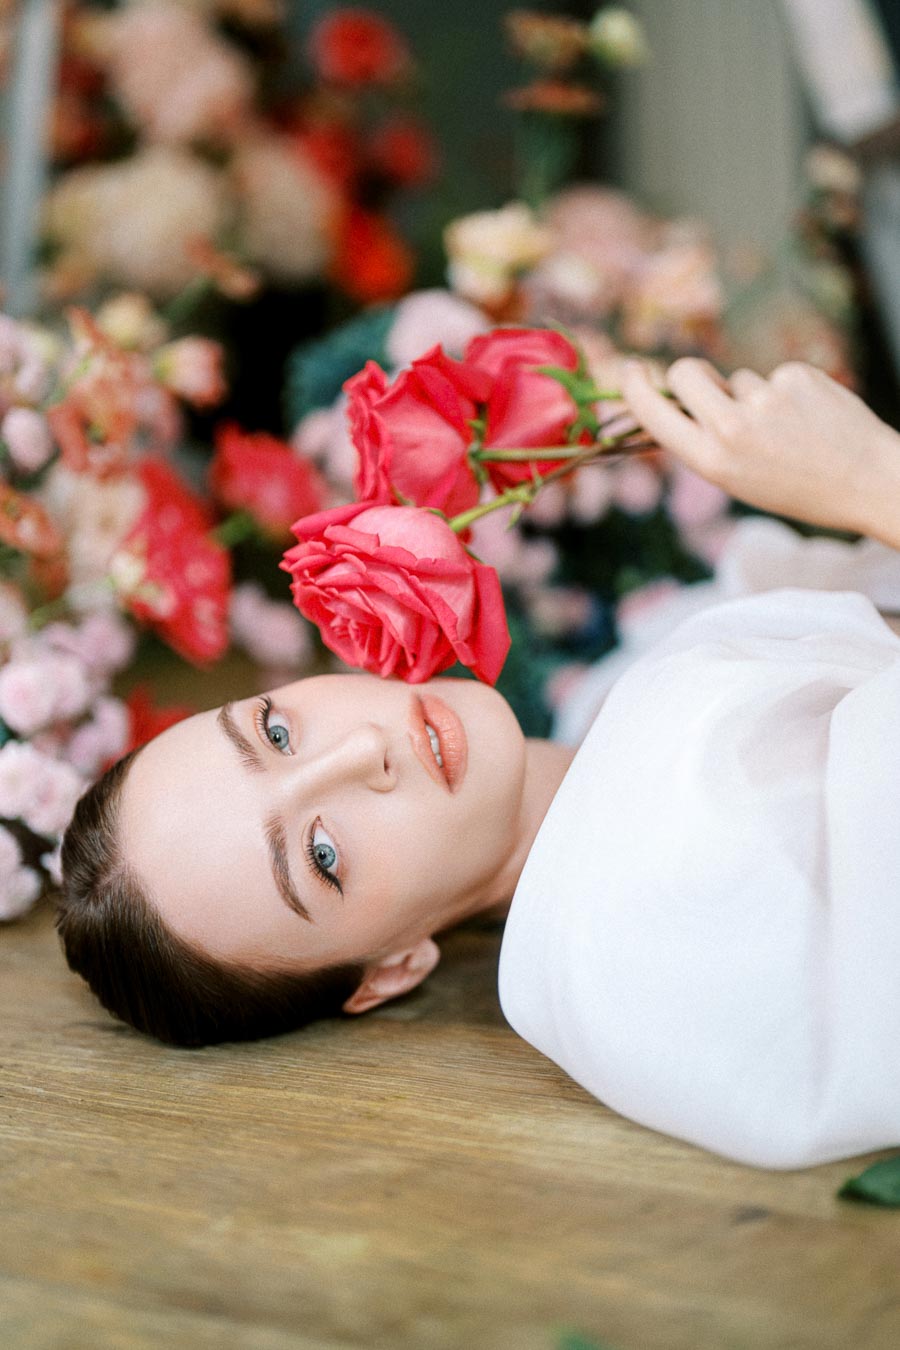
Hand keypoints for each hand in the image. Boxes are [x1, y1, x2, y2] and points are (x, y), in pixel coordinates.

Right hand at [621, 357, 899, 543]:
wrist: (867, 481)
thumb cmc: (798, 487)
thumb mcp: (738, 479)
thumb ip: (705, 442)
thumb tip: (678, 402)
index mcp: (712, 461)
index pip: (654, 413)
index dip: (634, 387)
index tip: (629, 369)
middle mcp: (732, 428)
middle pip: (686, 372)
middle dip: (691, 375)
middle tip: (711, 390)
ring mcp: (765, 398)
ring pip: (737, 379)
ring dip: (753, 396)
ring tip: (787, 428)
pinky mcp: (795, 376)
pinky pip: (774, 376)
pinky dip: (787, 392)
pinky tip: (810, 416)